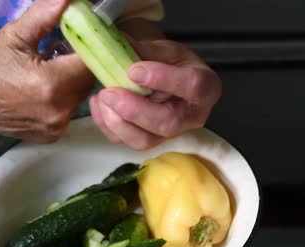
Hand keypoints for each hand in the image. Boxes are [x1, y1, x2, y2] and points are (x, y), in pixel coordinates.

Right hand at [0, 0, 94, 142]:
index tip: (86, 37)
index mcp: (51, 83)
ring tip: (53, 68)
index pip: (90, 62)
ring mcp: (57, 125)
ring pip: (82, 95)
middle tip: (65, 50)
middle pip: (89, 80)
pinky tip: (47, 88)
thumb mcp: (14, 36)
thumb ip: (44, 15)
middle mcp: (59, 109)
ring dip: (75, 79)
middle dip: (82, 62)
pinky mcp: (53, 134)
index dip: (91, 47)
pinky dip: (65, 97)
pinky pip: (70, 110)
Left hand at [89, 39, 221, 149]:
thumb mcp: (166, 50)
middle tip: (110, 92)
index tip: (134, 71)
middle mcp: (192, 116)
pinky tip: (98, 104)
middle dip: (135, 109)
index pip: (192, 86)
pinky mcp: (149, 140)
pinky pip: (126, 141)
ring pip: (146, 140)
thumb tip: (121, 46)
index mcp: (206, 87)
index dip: (163, 79)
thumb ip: (147, 50)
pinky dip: (107, 124)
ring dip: (118, 122)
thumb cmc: (172, 65)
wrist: (166, 81)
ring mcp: (171, 134)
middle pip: (168, 122)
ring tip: (102, 98)